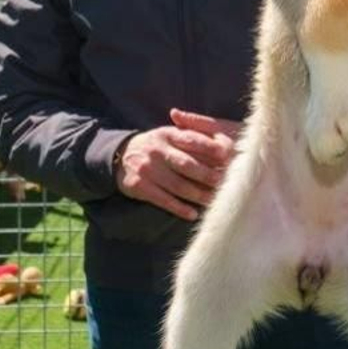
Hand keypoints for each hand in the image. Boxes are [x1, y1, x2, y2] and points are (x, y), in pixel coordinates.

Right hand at [114, 108, 240, 220]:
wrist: (120, 156)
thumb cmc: (156, 146)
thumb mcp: (170, 134)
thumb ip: (192, 136)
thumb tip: (222, 146)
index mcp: (168, 135)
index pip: (192, 140)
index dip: (210, 148)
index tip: (227, 156)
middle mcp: (157, 150)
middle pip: (187, 164)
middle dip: (207, 175)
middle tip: (225, 184)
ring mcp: (148, 169)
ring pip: (178, 185)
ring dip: (198, 195)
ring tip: (214, 202)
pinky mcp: (140, 186)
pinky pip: (163, 200)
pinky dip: (179, 208)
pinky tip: (192, 214)